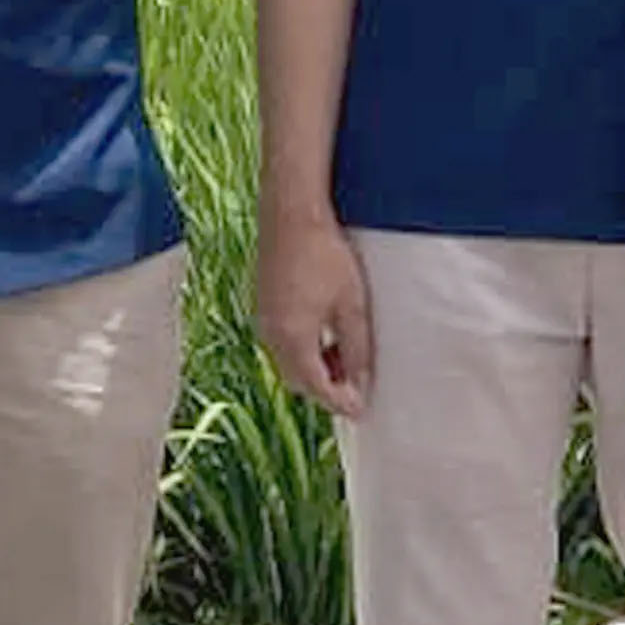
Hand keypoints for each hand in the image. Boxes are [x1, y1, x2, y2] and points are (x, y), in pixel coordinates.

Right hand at [251, 211, 374, 416]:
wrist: (291, 214)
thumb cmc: (326, 256)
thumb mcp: (353, 306)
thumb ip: (357, 349)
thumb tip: (361, 382)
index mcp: (293, 339)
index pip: (316, 388)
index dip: (340, 402)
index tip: (362, 410)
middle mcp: (271, 335)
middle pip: (298, 381)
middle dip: (326, 389)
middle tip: (357, 386)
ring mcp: (263, 319)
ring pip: (288, 362)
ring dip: (315, 369)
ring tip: (345, 358)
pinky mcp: (263, 305)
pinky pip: (281, 343)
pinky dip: (303, 350)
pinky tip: (325, 336)